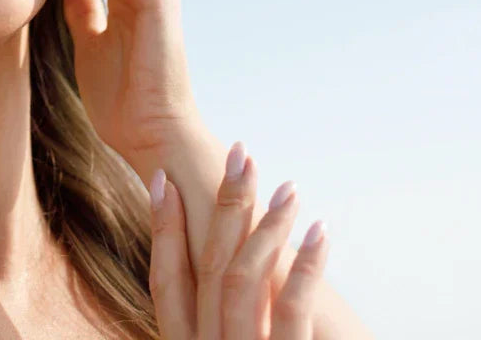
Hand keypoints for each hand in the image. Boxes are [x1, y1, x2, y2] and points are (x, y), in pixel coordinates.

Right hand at [149, 142, 328, 337]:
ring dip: (266, 224)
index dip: (162, 227)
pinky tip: (318, 231)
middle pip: (208, 265)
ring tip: (289, 188)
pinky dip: (305, 266)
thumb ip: (217, 323)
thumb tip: (222, 282)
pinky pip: (292, 308)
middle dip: (223, 204)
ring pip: (242, 277)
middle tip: (239, 156)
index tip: (163, 178)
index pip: (164, 280)